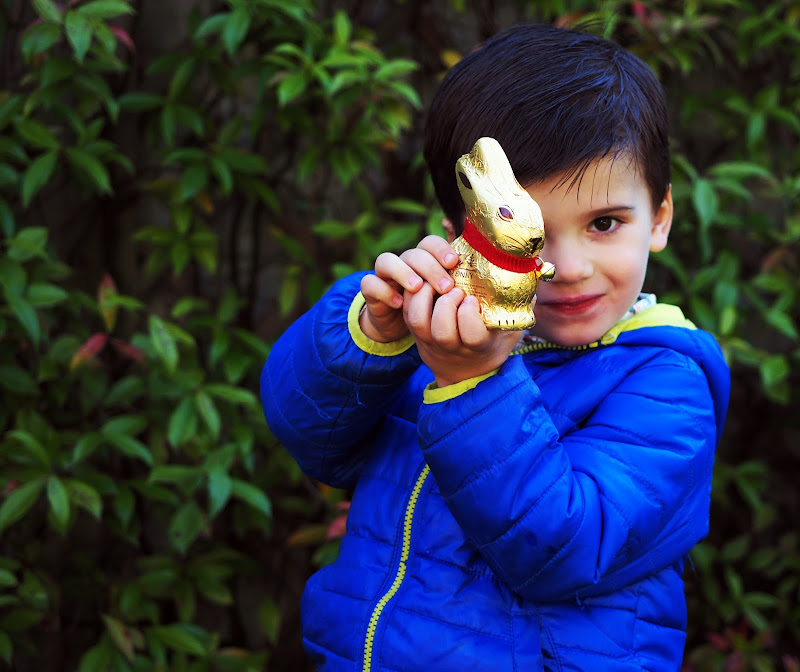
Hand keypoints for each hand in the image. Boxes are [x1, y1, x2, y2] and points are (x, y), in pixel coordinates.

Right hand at [359, 235, 458, 342]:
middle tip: (446, 286)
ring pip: (386, 260)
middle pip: (412, 252)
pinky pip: (370, 283)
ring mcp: (385, 274)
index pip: (429, 242)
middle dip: (430, 268)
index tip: (454, 262)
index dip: (440, 248)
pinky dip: (384, 291)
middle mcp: (403, 262)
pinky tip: (400, 303)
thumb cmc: (427, 306)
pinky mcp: (371, 290)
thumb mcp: (445, 294)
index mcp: (423, 259)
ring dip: (404, 272)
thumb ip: (460, 279)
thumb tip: (478, 259)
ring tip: (418, 288)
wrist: (398, 325)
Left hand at [403, 282, 522, 386]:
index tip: (473, 299)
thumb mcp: (511, 327)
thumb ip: (522, 303)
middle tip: (455, 289)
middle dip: (447, 305)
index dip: (470, 315)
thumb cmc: (492, 341)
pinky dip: (411, 295)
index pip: (472, 336)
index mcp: (478, 347)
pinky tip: (425, 283)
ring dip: (424, 297)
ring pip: (418, 321)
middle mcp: (452, 348)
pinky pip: (406, 313)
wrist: (464, 373)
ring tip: (436, 283)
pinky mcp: (415, 334)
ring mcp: (430, 342)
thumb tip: (535, 269)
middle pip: (442, 331)